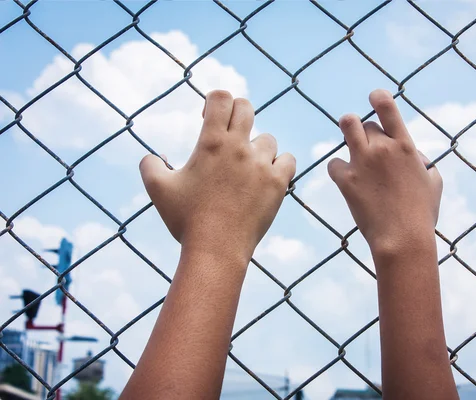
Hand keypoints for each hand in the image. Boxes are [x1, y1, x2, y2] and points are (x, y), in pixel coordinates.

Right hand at [139, 90, 295, 261]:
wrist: (216, 249)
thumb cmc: (186, 220)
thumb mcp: (157, 190)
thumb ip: (149, 164)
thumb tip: (155, 155)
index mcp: (211, 143)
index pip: (221, 97)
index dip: (215, 101)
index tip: (208, 118)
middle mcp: (239, 148)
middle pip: (246, 107)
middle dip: (236, 115)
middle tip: (229, 136)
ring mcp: (261, 165)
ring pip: (267, 138)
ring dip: (256, 148)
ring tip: (244, 169)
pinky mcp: (278, 183)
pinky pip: (287, 160)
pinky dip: (278, 164)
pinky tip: (265, 176)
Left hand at [328, 89, 441, 257]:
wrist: (402, 239)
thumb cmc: (422, 213)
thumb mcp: (434, 182)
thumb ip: (422, 161)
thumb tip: (411, 152)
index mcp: (404, 146)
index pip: (386, 106)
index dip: (377, 96)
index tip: (374, 97)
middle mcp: (381, 148)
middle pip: (365, 122)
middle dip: (366, 132)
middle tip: (369, 147)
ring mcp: (362, 162)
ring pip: (347, 126)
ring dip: (349, 132)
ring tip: (353, 147)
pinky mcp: (345, 180)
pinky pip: (334, 163)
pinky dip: (339, 169)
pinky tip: (347, 179)